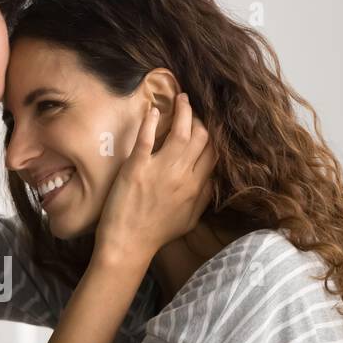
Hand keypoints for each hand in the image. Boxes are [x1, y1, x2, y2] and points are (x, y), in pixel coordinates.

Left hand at [94, 93, 215, 263]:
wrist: (128, 244)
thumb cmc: (157, 234)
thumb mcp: (189, 220)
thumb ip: (204, 197)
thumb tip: (214, 179)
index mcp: (195, 186)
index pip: (213, 152)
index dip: (213, 134)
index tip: (207, 125)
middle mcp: (182, 174)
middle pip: (200, 136)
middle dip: (199, 117)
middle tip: (192, 107)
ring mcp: (159, 169)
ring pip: (179, 131)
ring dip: (183, 110)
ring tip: (180, 98)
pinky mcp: (136, 167)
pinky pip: (147, 138)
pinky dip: (152, 120)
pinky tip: (154, 109)